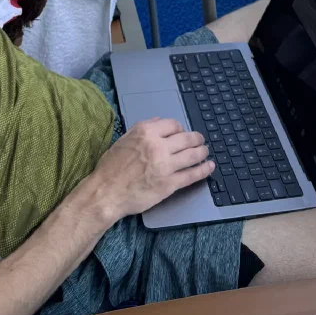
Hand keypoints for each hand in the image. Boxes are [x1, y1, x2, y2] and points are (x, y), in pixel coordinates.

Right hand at [88, 118, 213, 221]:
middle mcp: (158, 146)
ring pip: (192, 155)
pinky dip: (203, 170)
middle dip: (197, 139)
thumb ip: (143, 129)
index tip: (182, 133)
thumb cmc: (111, 167)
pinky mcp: (169, 184)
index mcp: (146, 132)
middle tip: (200, 141)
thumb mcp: (125, 139)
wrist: (106, 192)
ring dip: (202, 152)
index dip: (181, 129)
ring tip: (206, 152)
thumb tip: (160, 122)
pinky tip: (209, 167)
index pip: (174, 125)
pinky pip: (191, 175)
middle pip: (187, 138)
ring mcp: (165, 165)